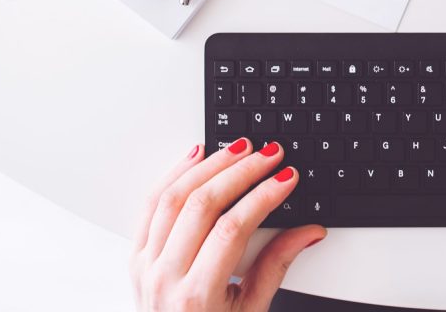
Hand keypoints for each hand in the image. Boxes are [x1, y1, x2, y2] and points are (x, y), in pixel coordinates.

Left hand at [130, 139, 324, 311]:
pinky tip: (195, 157)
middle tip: (269, 155)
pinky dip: (174, 175)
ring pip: (173, 198)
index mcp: (197, 296)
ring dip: (209, 166)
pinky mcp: (137, 256)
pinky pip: (151, 205)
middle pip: (201, 205)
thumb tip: (308, 232)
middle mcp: (165, 277)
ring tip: (238, 150)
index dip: (263, 197)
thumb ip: (277, 266)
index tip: (285, 178)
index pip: (232, 229)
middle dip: (240, 172)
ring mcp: (146, 264)